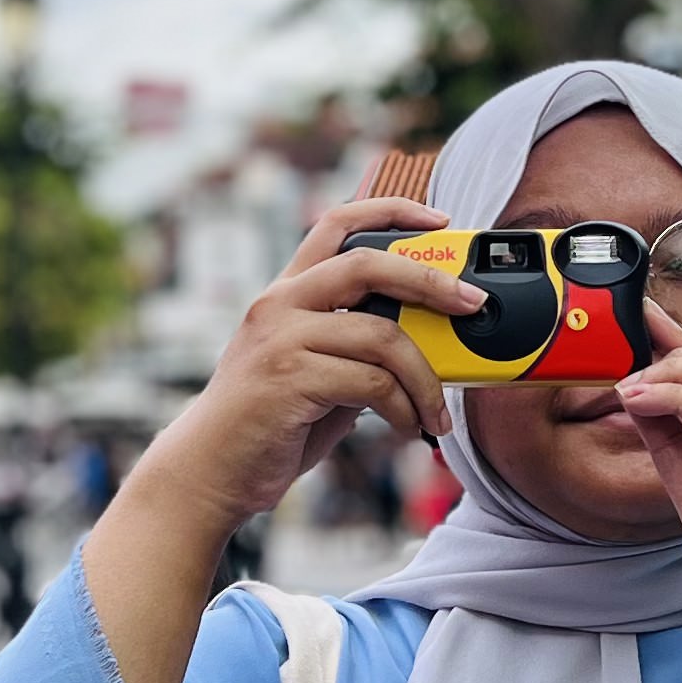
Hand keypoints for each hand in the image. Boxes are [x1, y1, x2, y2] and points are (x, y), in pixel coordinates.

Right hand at [113, 197, 486, 542]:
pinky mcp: (288, 378)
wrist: (210, 472)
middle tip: (471, 304)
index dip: (392, 210)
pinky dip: (404, 408)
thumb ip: (353, 348)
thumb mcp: (313, 371)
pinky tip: (409, 429)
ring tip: (436, 413)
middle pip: (368, 264)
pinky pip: (372, 383)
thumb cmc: (268, 425)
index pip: (337, 224)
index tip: (440, 219)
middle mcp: (280, 304)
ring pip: (382, 335)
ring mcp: (281, 339)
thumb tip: (425, 344)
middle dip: (430, 280)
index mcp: (286, 293)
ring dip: (424, 378)